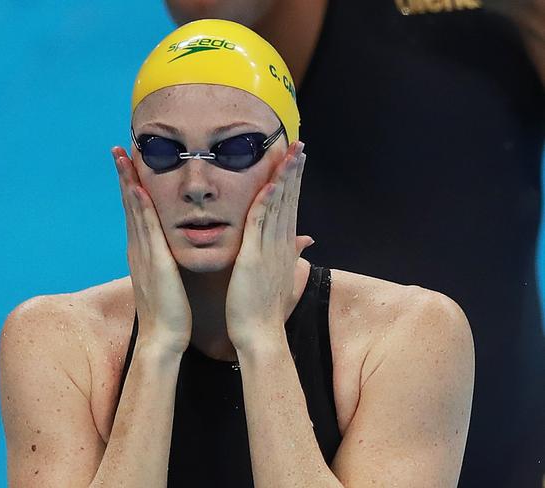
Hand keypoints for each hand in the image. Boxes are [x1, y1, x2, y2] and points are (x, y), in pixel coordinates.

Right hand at [112, 147, 191, 354]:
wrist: (164, 338)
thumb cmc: (169, 312)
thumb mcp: (165, 280)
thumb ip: (163, 262)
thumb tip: (166, 252)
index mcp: (143, 252)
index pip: (136, 212)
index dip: (131, 186)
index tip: (129, 164)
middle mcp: (138, 249)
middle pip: (129, 206)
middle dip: (124, 176)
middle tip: (118, 150)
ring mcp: (143, 255)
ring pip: (134, 212)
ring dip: (128, 183)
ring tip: (122, 157)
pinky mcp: (154, 263)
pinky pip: (147, 230)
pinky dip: (140, 208)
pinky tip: (138, 189)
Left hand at [225, 141, 312, 351]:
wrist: (260, 333)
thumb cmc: (263, 308)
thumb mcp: (279, 277)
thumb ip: (290, 255)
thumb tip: (305, 241)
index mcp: (283, 247)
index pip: (290, 207)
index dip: (294, 183)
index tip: (296, 161)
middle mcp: (281, 244)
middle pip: (290, 201)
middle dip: (295, 172)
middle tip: (300, 146)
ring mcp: (270, 249)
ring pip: (279, 207)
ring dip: (285, 179)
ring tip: (291, 154)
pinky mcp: (255, 257)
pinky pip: (261, 225)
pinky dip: (266, 203)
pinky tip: (270, 184)